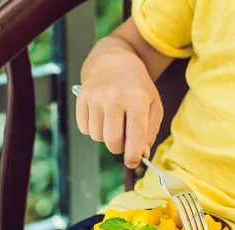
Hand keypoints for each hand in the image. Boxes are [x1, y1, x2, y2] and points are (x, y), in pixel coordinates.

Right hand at [76, 53, 162, 167]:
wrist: (114, 62)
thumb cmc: (138, 88)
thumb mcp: (153, 105)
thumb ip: (150, 132)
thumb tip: (142, 155)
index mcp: (137, 98)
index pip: (135, 135)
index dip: (133, 154)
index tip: (133, 163)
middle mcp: (114, 96)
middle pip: (112, 140)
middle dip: (119, 148)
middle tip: (125, 142)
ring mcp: (95, 96)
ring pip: (97, 136)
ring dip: (106, 138)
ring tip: (114, 125)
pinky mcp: (82, 97)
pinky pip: (84, 128)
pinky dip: (93, 130)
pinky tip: (102, 118)